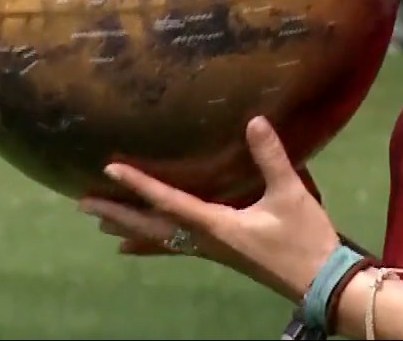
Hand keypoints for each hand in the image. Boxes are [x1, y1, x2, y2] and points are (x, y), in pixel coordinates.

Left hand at [77, 116, 342, 302]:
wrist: (320, 281)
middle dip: (117, 213)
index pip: (167, 201)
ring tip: (100, 225)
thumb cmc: (304, 239)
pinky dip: (151, 242)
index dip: (138, 184)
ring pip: (159, 238)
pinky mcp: (220, 253)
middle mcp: (204, 240)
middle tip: (82, 204)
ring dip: (129, 228)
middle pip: (151, 226)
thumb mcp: (290, 195)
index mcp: (215, 225)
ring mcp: (211, 250)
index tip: (109, 169)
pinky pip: (175, 245)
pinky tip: (137, 246)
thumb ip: (270, 157)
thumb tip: (254, 120)